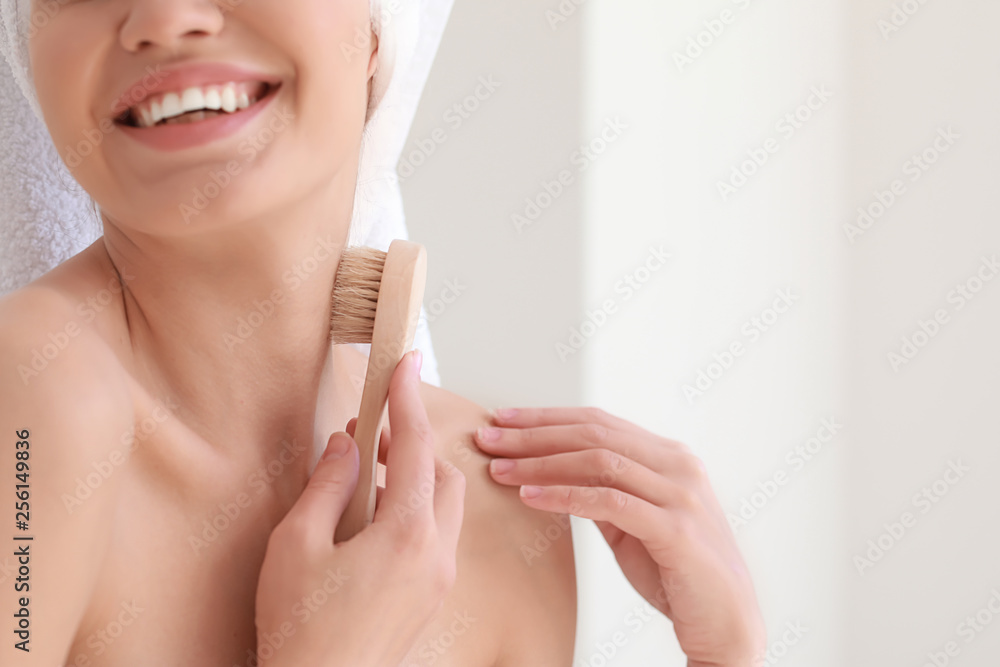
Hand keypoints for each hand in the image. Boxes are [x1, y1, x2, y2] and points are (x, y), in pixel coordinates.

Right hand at [254, 350, 465, 666]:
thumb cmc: (302, 630)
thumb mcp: (297, 545)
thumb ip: (327, 486)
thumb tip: (346, 446)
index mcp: (407, 533)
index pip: (416, 447)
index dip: (408, 399)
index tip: (406, 364)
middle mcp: (436, 554)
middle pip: (443, 475)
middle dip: (413, 444)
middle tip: (371, 435)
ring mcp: (438, 579)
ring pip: (444, 506)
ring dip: (415, 478)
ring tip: (367, 475)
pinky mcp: (431, 598)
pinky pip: (437, 536)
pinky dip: (416, 510)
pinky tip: (375, 518)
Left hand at [475, 407, 765, 666]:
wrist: (728, 623)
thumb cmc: (679, 573)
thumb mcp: (635, 524)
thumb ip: (606, 493)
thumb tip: (555, 473)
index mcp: (669, 457)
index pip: (599, 422)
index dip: (547, 417)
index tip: (503, 419)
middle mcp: (678, 465)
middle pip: (594, 434)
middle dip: (534, 434)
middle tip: (489, 438)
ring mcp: (680, 495)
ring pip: (600, 461)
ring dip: (542, 463)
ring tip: (501, 469)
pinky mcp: (676, 530)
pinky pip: (610, 502)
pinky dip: (566, 496)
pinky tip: (531, 497)